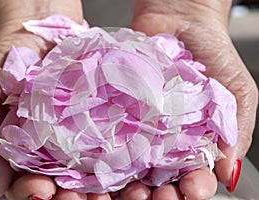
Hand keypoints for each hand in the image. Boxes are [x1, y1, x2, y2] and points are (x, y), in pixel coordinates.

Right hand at [0, 1, 109, 198]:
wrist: (41, 21)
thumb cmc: (7, 58)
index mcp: (25, 147)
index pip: (29, 182)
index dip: (34, 192)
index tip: (42, 192)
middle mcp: (55, 143)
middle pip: (65, 181)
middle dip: (72, 194)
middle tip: (81, 199)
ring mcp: (80, 129)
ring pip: (90, 165)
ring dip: (97, 181)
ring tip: (103, 189)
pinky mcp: (102, 112)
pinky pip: (111, 134)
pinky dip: (116, 149)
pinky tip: (122, 159)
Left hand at [118, 0, 257, 198]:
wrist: (181, 18)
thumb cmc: (213, 53)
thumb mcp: (238, 92)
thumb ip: (238, 131)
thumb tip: (229, 171)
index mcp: (195, 141)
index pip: (192, 176)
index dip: (191, 188)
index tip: (189, 191)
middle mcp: (164, 139)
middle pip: (158, 178)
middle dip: (156, 193)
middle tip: (152, 197)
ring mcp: (139, 125)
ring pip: (131, 164)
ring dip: (129, 183)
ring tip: (128, 189)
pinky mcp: (118, 109)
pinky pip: (110, 133)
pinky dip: (106, 151)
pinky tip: (105, 162)